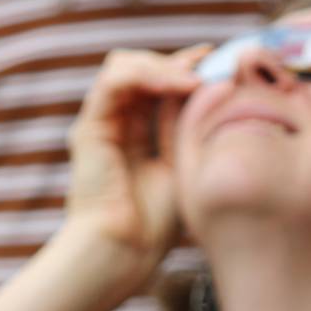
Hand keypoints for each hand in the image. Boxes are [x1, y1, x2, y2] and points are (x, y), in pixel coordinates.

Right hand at [64, 47, 205, 277]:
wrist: (125, 249)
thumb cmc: (155, 222)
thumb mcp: (184, 162)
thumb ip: (190, 124)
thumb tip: (215, 83)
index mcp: (137, 133)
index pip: (157, 83)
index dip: (187, 67)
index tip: (221, 61)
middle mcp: (115, 124)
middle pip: (141, 67)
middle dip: (177, 62)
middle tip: (213, 63)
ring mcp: (100, 124)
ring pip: (125, 65)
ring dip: (164, 65)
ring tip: (197, 77)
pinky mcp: (89, 128)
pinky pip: (115, 81)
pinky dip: (148, 74)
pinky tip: (180, 84)